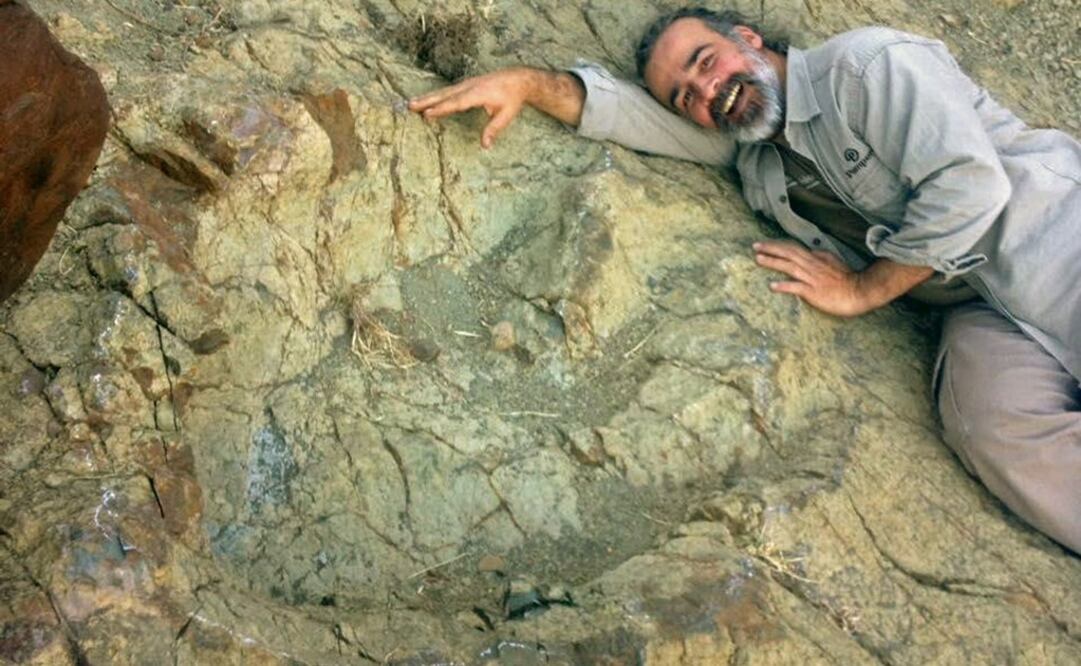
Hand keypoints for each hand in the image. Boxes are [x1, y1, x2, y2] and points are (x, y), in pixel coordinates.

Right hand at [409, 68, 532, 147]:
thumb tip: (485, 146)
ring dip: (427, 97)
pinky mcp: (465, 85)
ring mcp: (466, 84)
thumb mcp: (506, 115)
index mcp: (479, 93)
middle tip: (410, 106)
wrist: (517, 79)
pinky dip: (434, 95)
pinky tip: (425, 100)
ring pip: (443, 91)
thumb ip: (494, 129)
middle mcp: (469, 86)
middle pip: (445, 95)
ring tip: (411, 104)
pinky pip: (447, 91)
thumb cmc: (512, 98)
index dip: (442, 108)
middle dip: (427, 101)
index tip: (428, 113)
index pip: (457, 102)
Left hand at [753, 240, 869, 316]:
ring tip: (758, 259)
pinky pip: (796, 287)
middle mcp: (812, 265)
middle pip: (789, 253)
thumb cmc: (847, 280)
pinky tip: (772, 286)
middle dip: (771, 248)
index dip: (778, 245)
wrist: (860, 292)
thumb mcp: (834, 262)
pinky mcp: (813, 292)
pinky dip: (783, 285)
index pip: (794, 248)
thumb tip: (811, 252)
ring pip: (789, 266)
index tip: (765, 244)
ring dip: (773, 262)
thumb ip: (820, 257)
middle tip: (755, 246)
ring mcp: (812, 278)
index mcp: (816, 258)